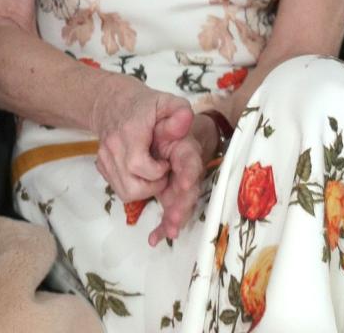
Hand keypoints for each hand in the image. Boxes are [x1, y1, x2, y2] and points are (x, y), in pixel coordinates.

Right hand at [93, 74, 193, 201]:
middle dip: (153, 185)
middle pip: (132, 186)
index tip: (166, 162)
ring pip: (125, 192)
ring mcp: (104, 157)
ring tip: (153, 172)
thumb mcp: (166, 101)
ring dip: (144, 189)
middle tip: (162, 171)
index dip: (158, 171)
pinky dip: (133, 186)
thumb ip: (179, 110)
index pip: (139, 165)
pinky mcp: (101, 165)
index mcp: (129, 132)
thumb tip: (186, 118)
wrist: (112, 101)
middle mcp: (113, 146)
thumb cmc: (143, 105)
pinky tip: (141, 172)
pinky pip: (119, 188)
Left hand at [147, 113, 219, 245]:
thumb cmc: (158, 114)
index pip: (190, 161)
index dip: (188, 172)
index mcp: (186, 147)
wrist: (153, 122)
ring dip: (170, 213)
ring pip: (174, 203)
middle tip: (175, 221)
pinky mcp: (165, 191)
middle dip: (181, 207)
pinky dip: (162, 226)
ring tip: (167, 226)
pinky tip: (155, 238)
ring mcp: (175, 181)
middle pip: (186, 191)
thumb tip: (184, 115)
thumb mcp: (166, 106)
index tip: (186, 183)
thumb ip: (175, 112)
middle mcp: (184, 168)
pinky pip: (167, 213)